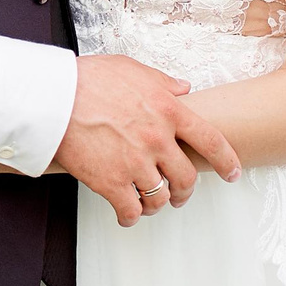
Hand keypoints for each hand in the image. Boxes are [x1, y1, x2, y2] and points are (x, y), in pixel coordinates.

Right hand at [54, 54, 242, 228]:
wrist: (52, 98)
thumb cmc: (87, 79)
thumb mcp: (132, 68)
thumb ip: (162, 81)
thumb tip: (183, 88)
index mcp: (168, 110)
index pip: (211, 140)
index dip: (227, 161)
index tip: (233, 173)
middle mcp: (158, 139)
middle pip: (187, 177)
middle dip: (186, 190)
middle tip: (179, 194)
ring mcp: (136, 163)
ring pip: (161, 197)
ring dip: (158, 203)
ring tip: (150, 203)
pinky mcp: (111, 183)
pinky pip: (132, 211)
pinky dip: (131, 217)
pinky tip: (126, 214)